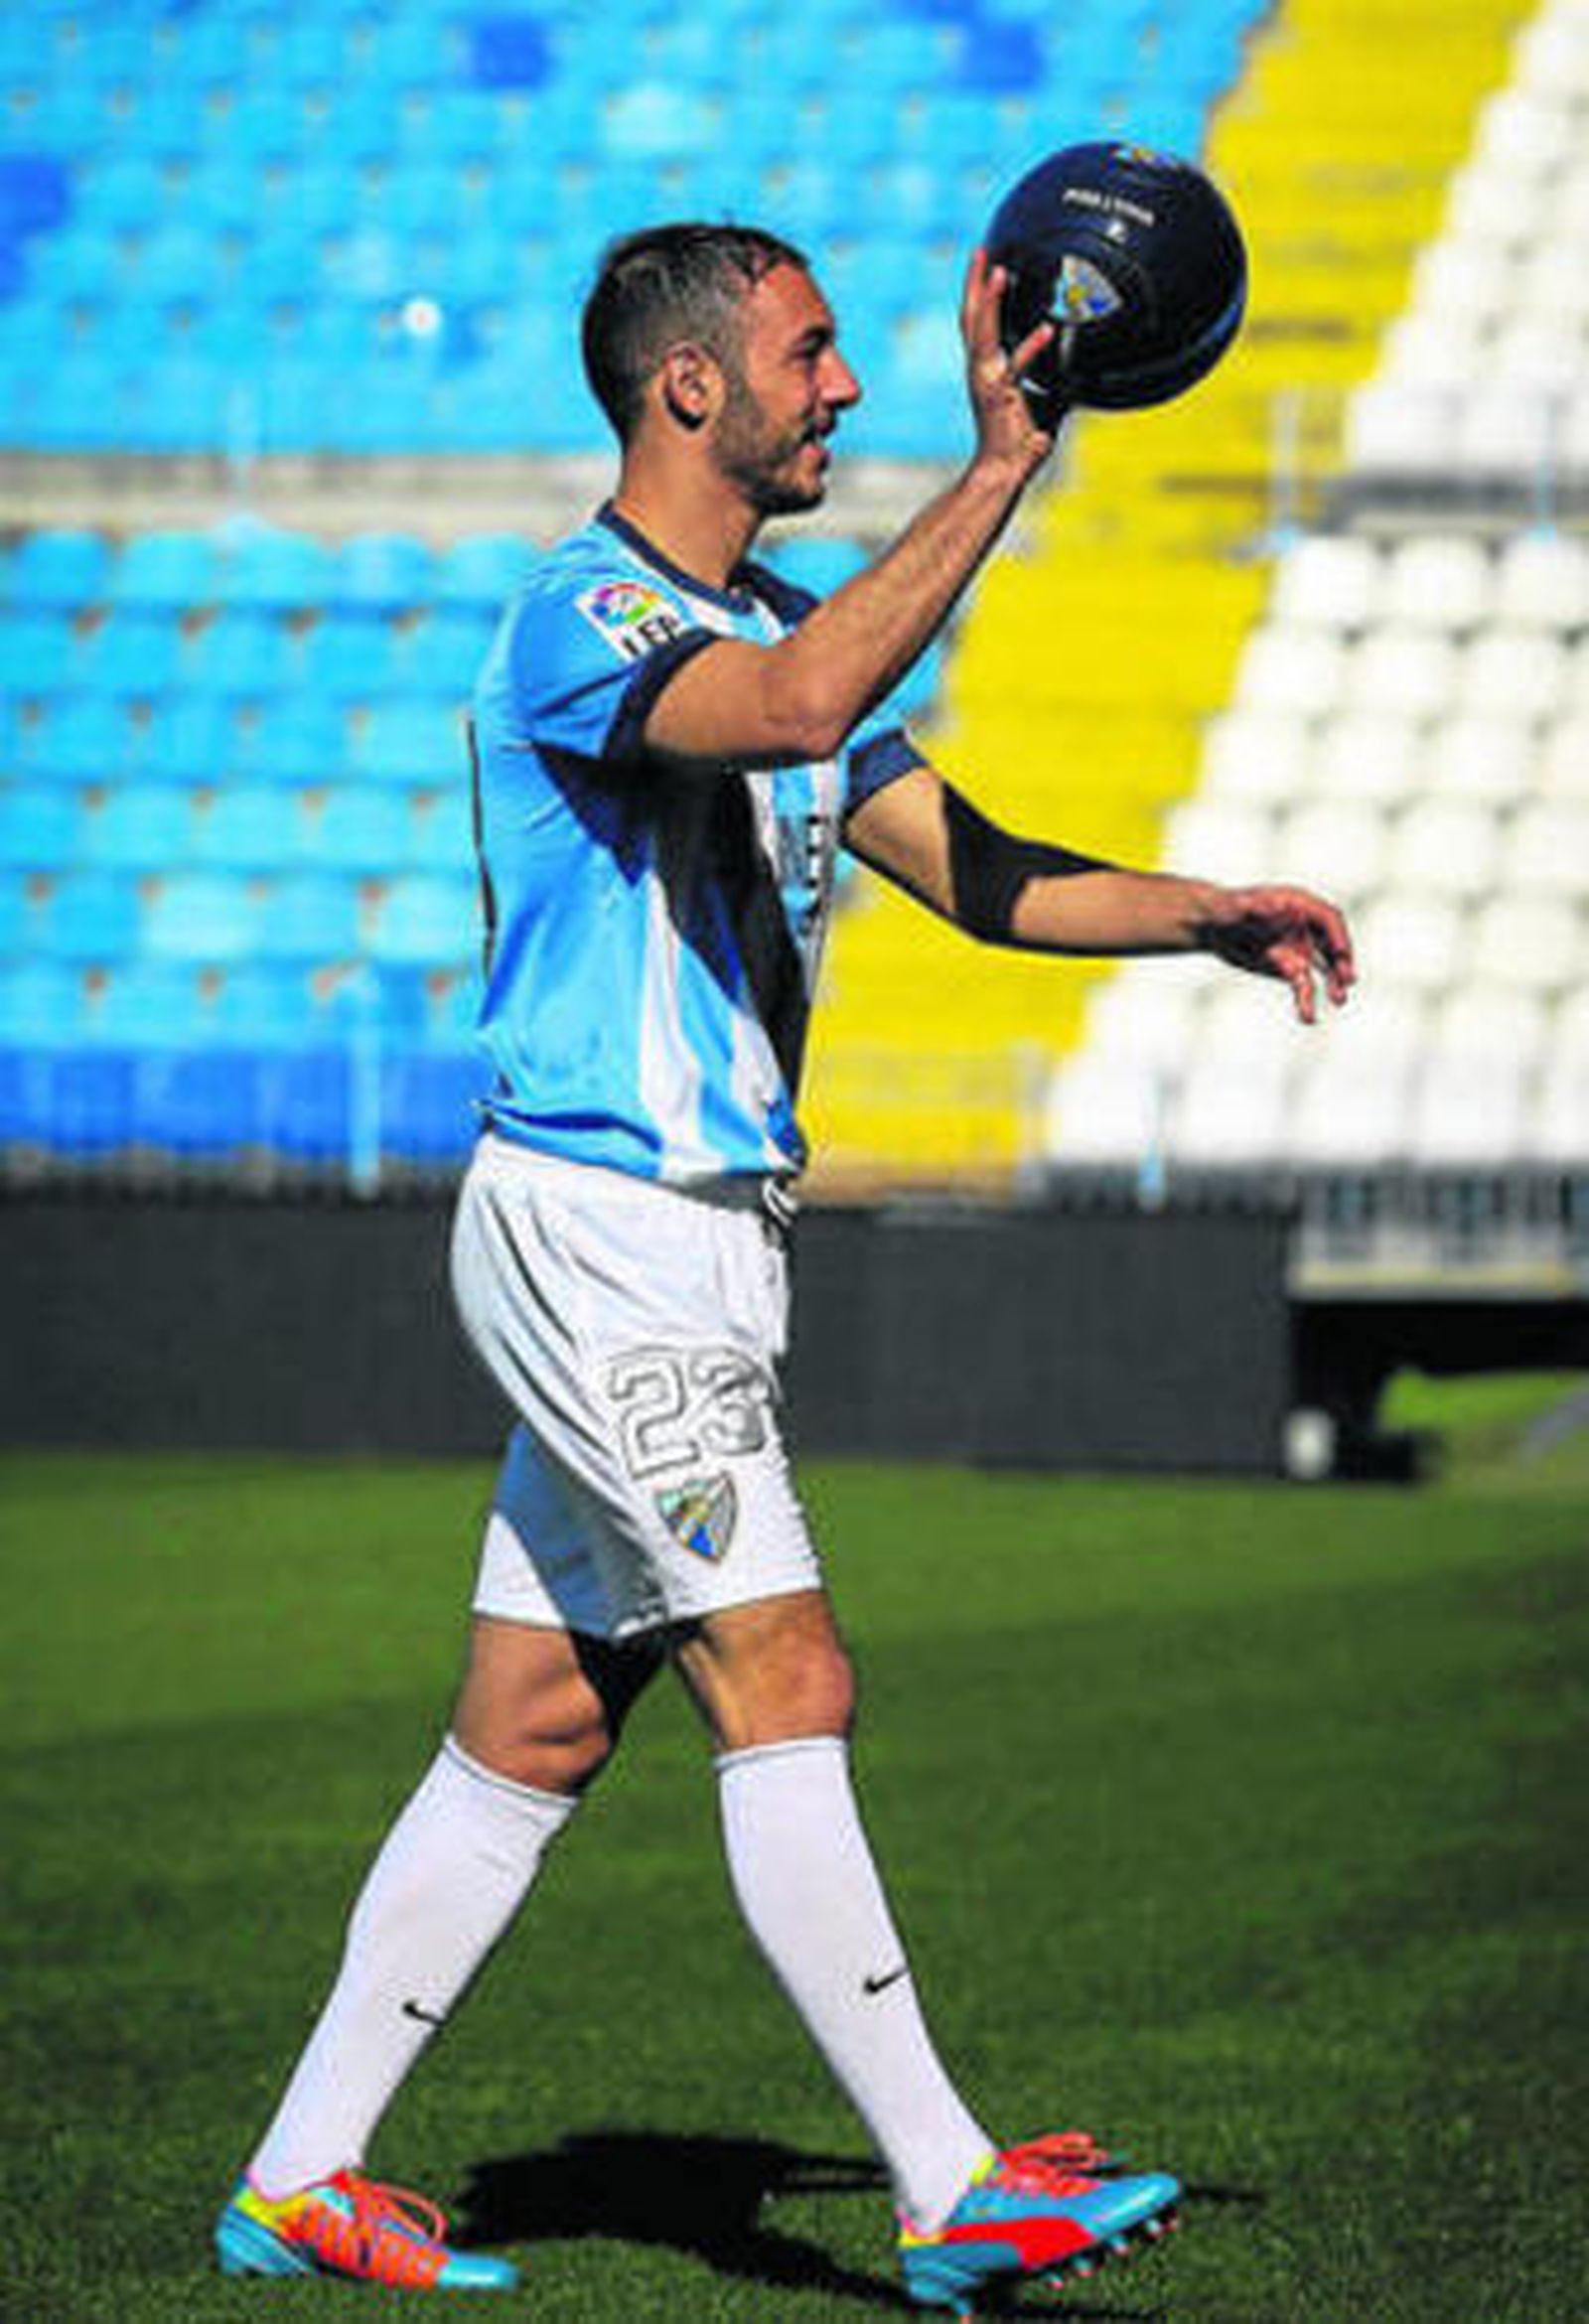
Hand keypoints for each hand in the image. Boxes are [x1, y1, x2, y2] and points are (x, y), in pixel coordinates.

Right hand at [961, 246, 1057, 477]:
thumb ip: (1057, 384)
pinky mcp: (1000, 398)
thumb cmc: (1021, 441)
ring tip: (999, 270)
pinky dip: (1031, 347)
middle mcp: (981, 370)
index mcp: (987, 368)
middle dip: (974, 283)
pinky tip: (1047, 330)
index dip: (979, 292)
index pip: (978, 323)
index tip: (985, 260)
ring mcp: (987, 382)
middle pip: (971, 318)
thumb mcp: (1045, 403)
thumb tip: (1082, 371)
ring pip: (983, 333)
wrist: (1002, 472)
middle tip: (981, 250)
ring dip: (990, 300)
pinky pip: (1016, 368)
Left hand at [1199, 884, 1355, 1023]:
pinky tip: (1309, 1018)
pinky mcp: (1288, 968)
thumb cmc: (1224, 909)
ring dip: (1333, 984)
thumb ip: (1256, 907)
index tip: (1341, 952)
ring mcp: (1299, 948)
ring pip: (1323, 968)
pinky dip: (1306, 1001)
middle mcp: (1305, 926)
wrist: (1211, 927)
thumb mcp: (1237, 907)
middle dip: (1341, 962)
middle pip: (1331, 944)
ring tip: (1339, 1001)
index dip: (1338, 934)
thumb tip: (1273, 906)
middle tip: (1348, 980)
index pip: (1328, 918)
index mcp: (1299, 905)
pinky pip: (1303, 986)